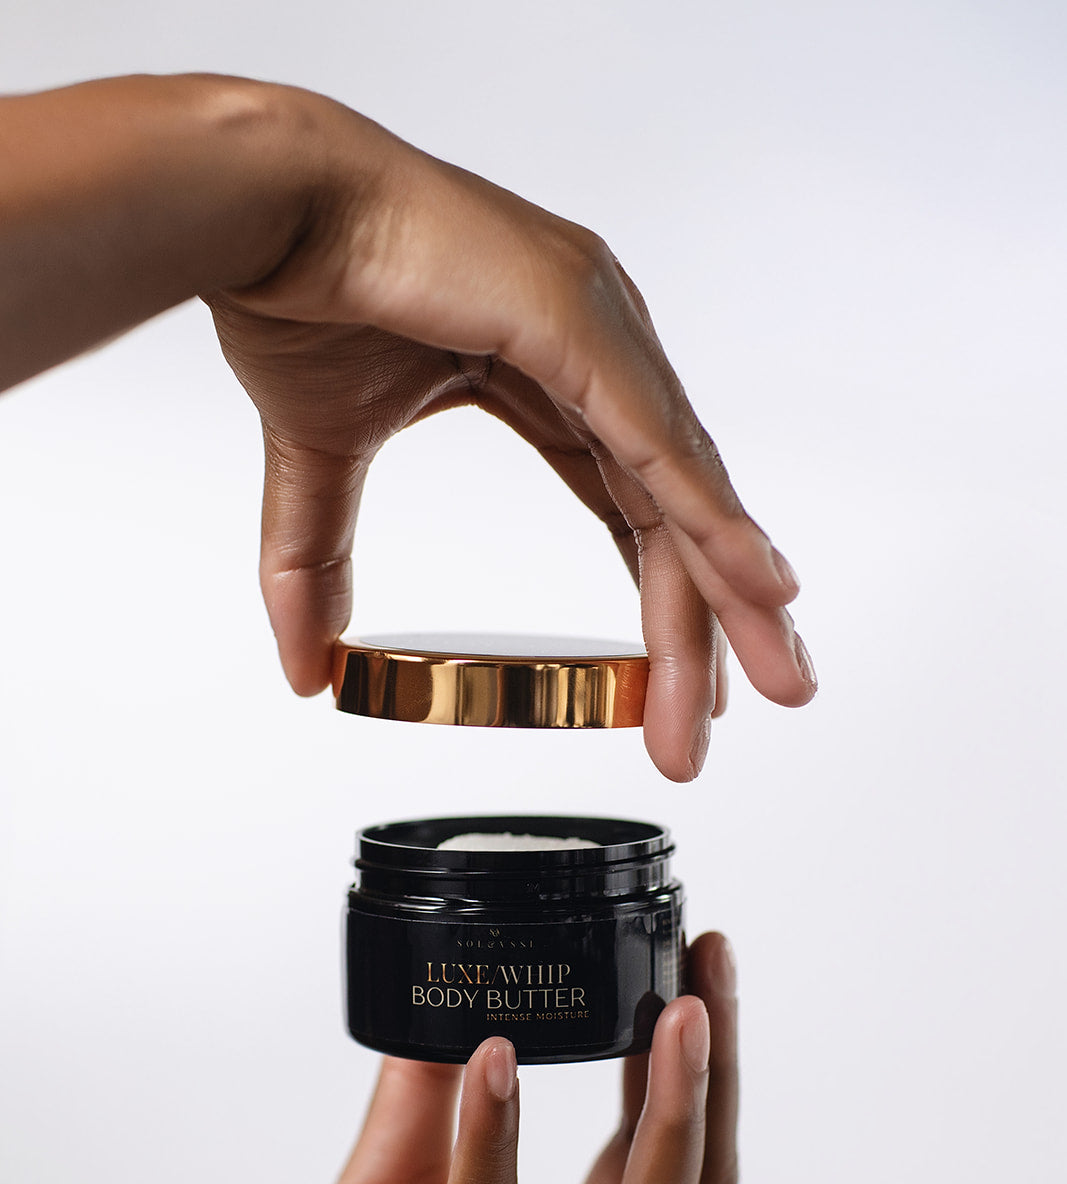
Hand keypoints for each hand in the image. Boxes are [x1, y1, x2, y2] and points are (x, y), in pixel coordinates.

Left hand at [172, 931, 738, 1183]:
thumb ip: (432, 1105)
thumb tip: (459, 1005)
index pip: (670, 1172)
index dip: (697, 1075)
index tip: (699, 976)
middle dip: (714, 1075)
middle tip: (712, 968)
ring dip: (665, 1104)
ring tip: (670, 1009)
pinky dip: (496, 1136)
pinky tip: (495, 1059)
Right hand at [208, 88, 815, 779]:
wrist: (259, 207)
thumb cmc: (298, 291)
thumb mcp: (323, 458)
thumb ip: (323, 562)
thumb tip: (305, 667)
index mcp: (552, 366)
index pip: (630, 506)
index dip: (663, 594)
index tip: (680, 676)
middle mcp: (597, 345)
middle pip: (675, 510)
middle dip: (717, 615)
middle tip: (749, 704)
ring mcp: (599, 327)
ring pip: (685, 488)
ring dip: (733, 592)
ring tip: (775, 679)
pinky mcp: (580, 320)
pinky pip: (661, 445)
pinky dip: (713, 520)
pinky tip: (756, 587)